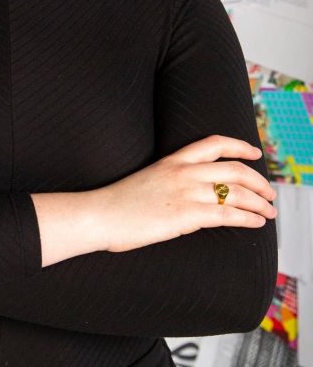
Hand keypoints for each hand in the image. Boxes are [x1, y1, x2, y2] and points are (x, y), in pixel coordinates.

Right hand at [94, 134, 277, 252]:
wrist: (98, 215)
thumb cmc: (116, 204)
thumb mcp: (147, 181)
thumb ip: (170, 182)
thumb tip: (189, 196)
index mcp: (172, 161)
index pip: (214, 143)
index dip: (240, 145)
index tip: (254, 153)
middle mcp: (183, 172)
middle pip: (235, 169)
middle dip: (259, 181)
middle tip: (269, 193)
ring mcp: (185, 192)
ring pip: (237, 192)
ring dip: (259, 203)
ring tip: (268, 212)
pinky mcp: (186, 215)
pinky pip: (228, 214)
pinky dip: (249, 218)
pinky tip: (256, 223)